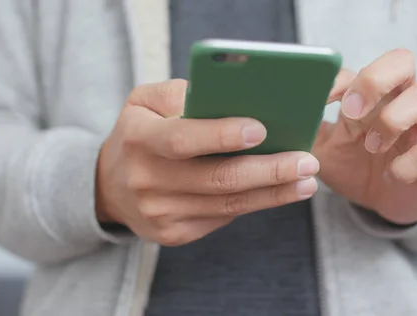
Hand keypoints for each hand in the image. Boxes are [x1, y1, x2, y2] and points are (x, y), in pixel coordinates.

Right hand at [96, 80, 319, 245]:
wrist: (109, 187)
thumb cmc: (139, 133)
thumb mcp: (145, 101)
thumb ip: (180, 93)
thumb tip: (233, 98)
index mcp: (139, 138)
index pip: (182, 139)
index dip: (221, 135)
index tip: (262, 129)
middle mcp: (146, 180)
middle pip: (216, 179)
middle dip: (268, 171)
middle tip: (307, 161)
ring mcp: (159, 213)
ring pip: (227, 204)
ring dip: (273, 193)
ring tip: (306, 180)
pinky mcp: (172, 234)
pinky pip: (222, 217)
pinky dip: (254, 203)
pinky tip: (279, 192)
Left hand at [313, 49, 416, 224]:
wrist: (384, 203)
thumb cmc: (354, 166)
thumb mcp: (322, 149)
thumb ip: (304, 131)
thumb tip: (276, 118)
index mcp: (370, 97)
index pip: (360, 69)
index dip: (338, 80)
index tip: (320, 100)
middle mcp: (399, 103)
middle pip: (403, 62)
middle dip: (374, 80)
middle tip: (351, 112)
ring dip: (392, 119)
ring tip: (371, 146)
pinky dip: (409, 163)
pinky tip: (391, 175)